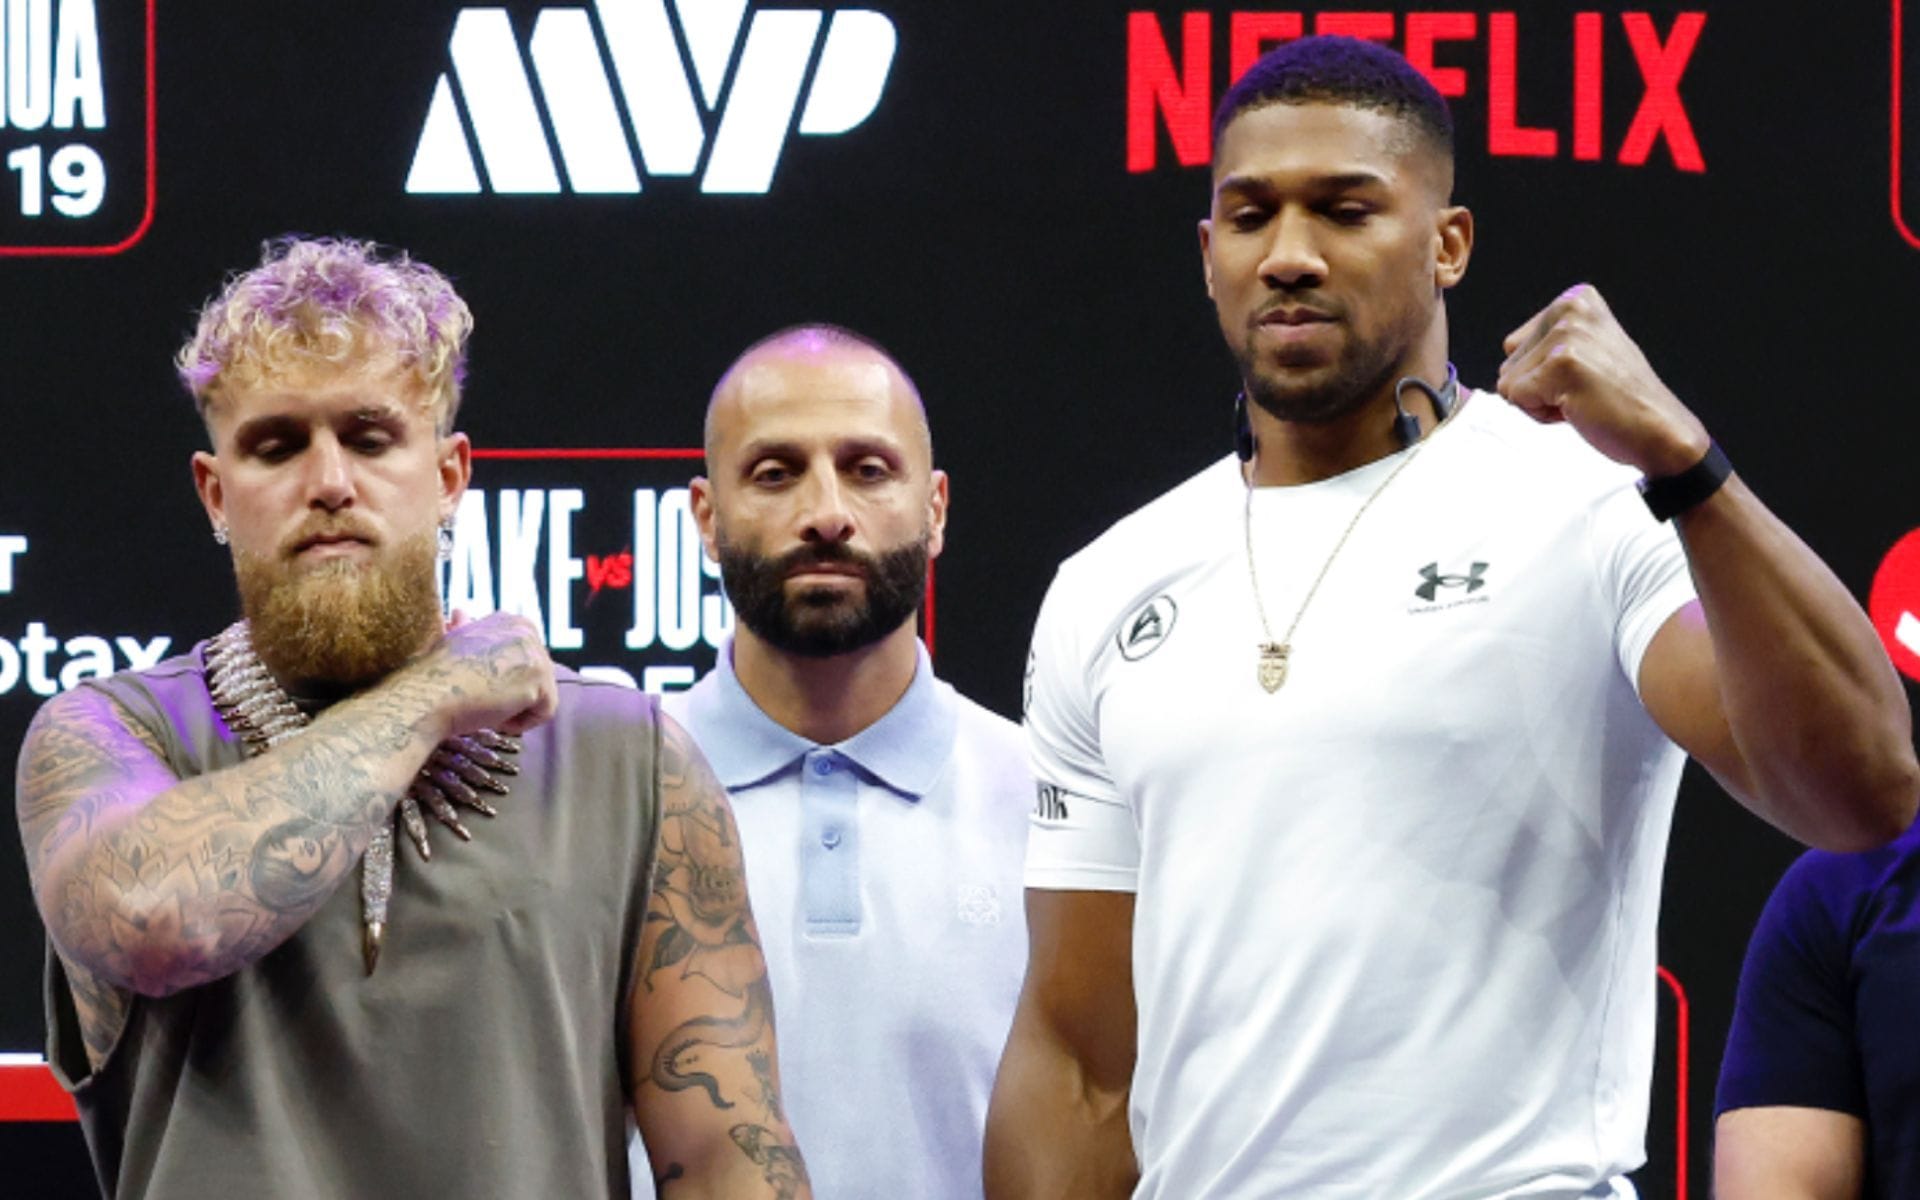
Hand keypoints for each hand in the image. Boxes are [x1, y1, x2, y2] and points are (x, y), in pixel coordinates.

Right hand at [412, 612, 558, 739]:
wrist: (427, 696)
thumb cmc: (435, 676)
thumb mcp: (452, 642)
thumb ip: (466, 628)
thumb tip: (460, 613)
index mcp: (509, 621)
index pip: (525, 662)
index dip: (504, 682)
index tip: (479, 687)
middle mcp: (526, 629)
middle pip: (537, 678)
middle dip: (512, 695)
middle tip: (480, 700)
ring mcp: (536, 650)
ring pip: (541, 696)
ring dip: (514, 710)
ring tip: (485, 706)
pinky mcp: (540, 676)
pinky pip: (545, 712)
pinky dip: (521, 724)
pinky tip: (495, 718)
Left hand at [1497, 283, 1710, 476]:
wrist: (1658, 430)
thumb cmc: (1619, 399)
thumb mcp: (1586, 349)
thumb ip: (1547, 341)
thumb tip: (1505, 353)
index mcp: (1576, 299)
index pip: (1513, 345)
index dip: (1540, 373)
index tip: (1581, 376)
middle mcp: (1571, 307)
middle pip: (1507, 362)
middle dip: (1538, 387)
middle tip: (1583, 391)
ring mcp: (1567, 334)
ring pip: (1508, 382)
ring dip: (1540, 402)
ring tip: (1582, 398)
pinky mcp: (1562, 363)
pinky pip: (1515, 398)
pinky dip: (1541, 414)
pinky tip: (1578, 408)